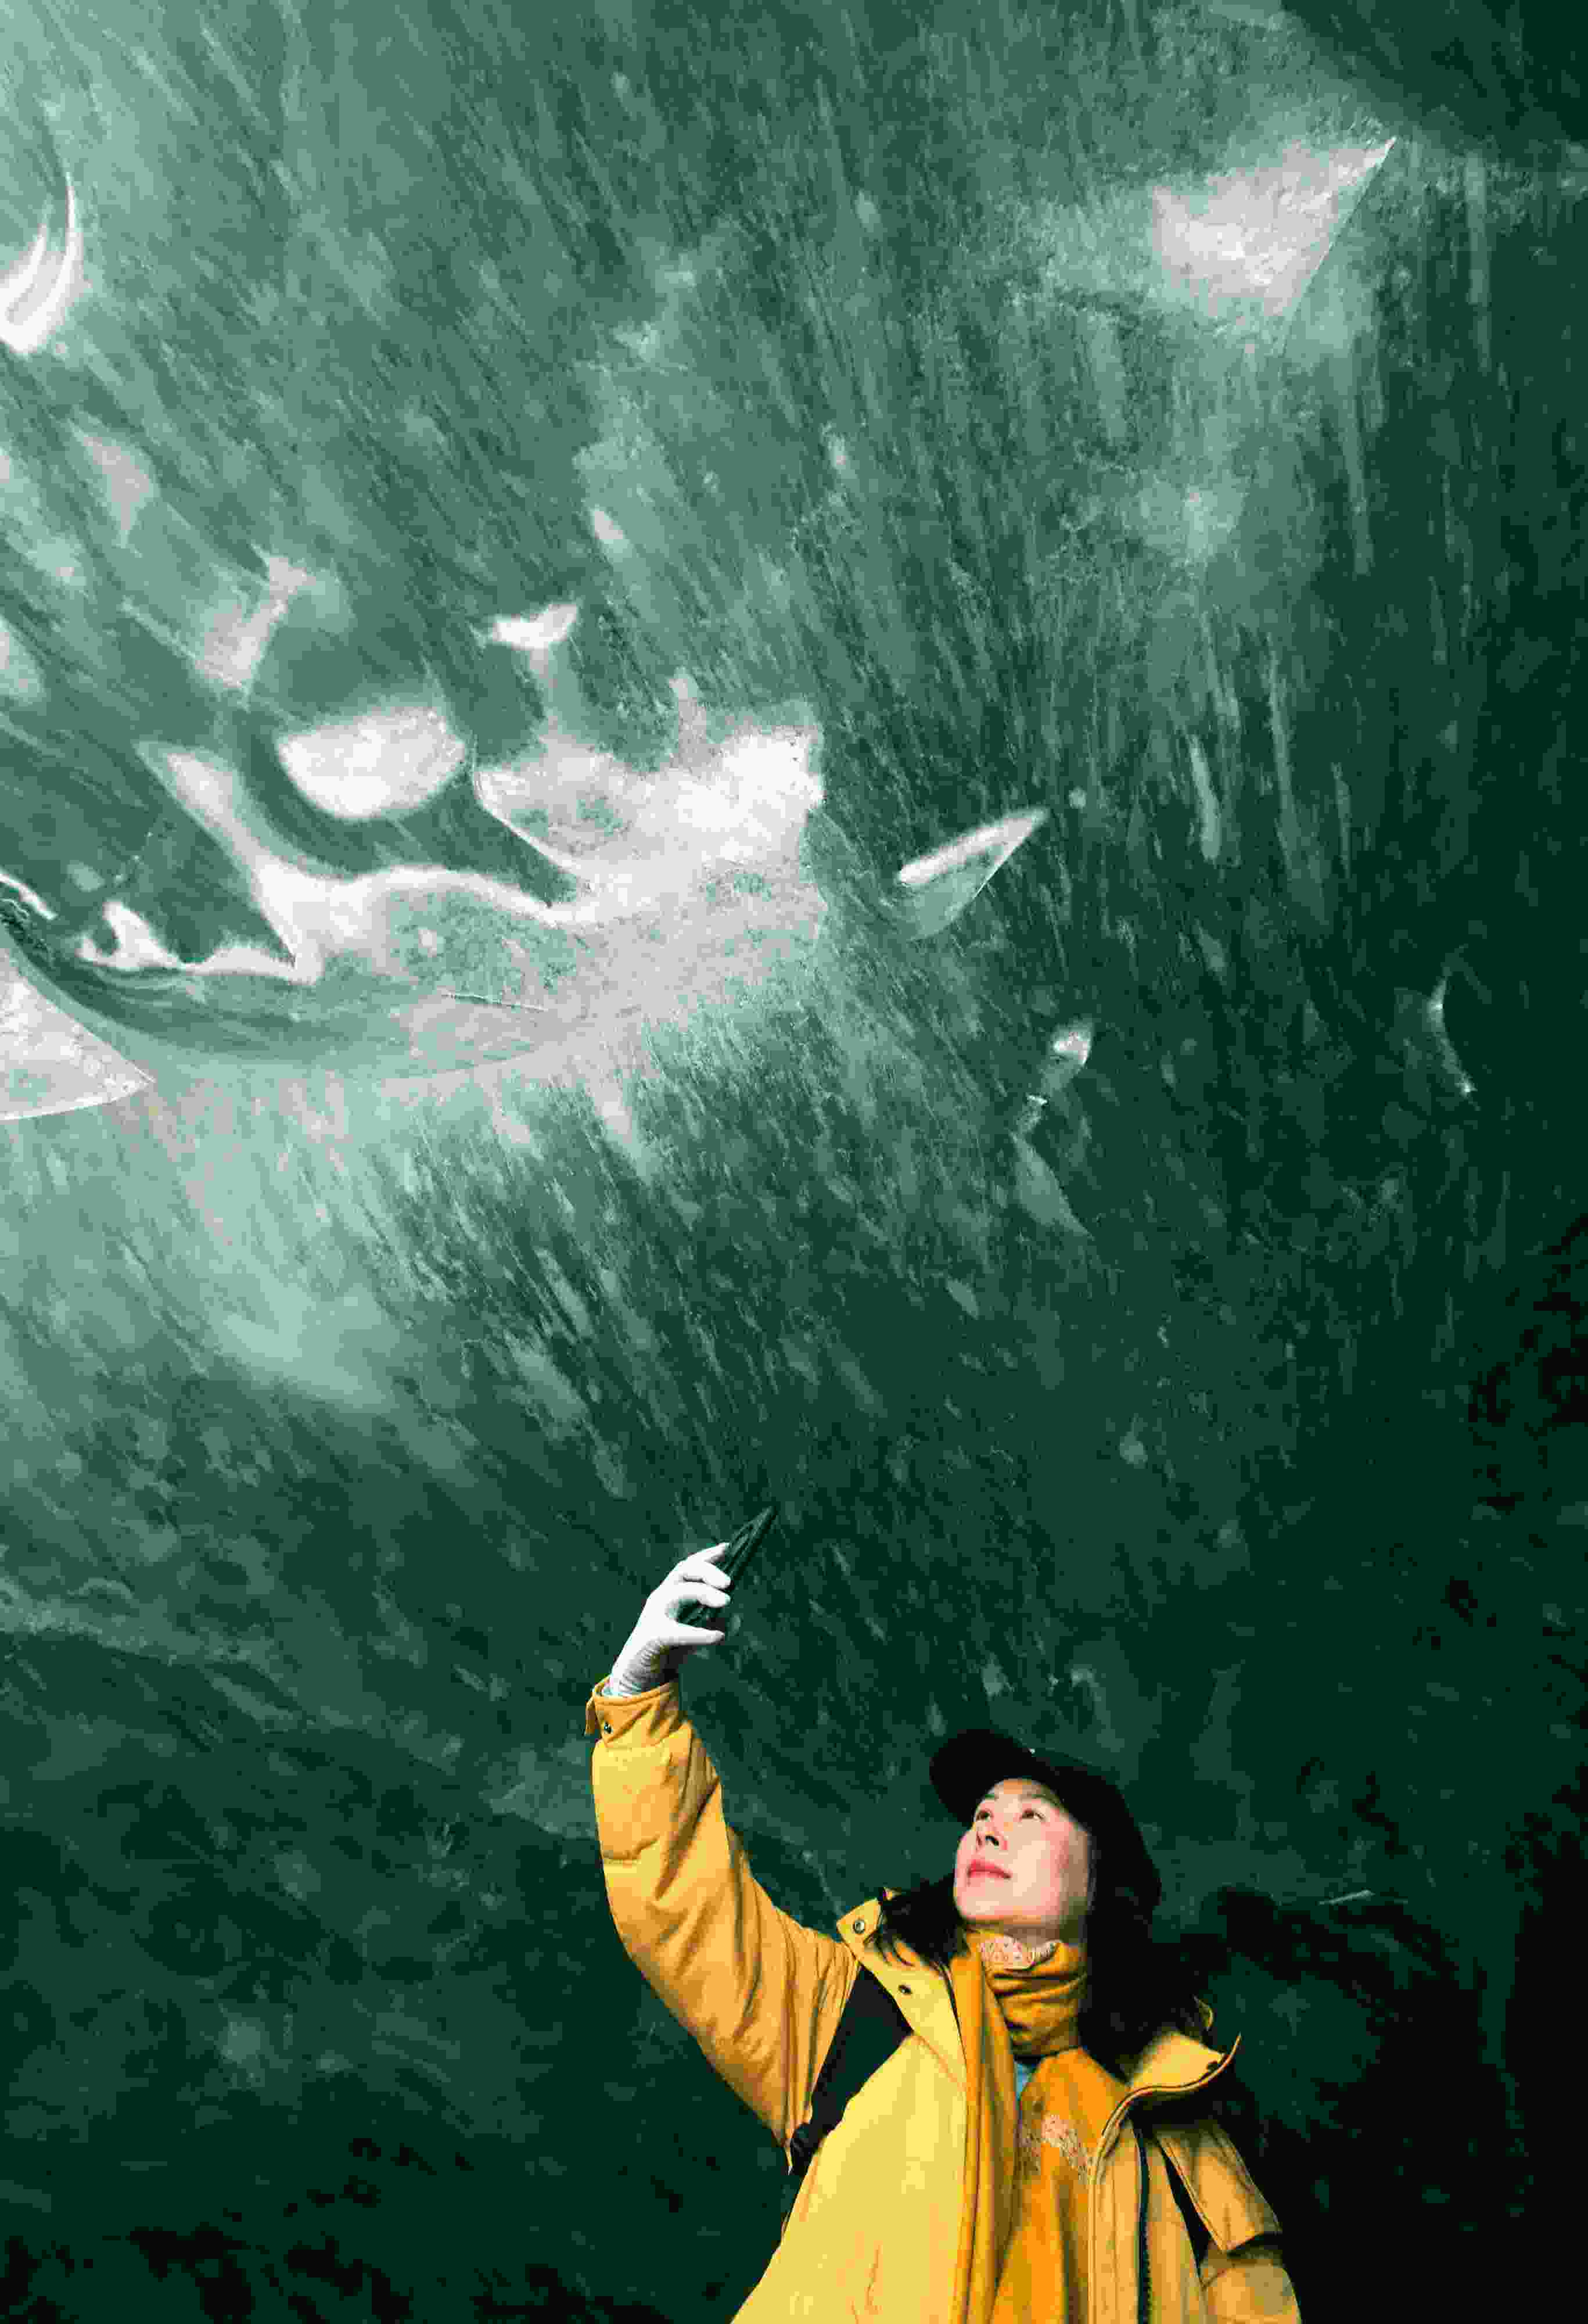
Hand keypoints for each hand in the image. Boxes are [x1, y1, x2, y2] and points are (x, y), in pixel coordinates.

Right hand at [606, 1543, 733, 1695]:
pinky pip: (678, 1630)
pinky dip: (699, 1632)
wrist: (638, 1673)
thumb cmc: (669, 1649)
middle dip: (707, 1571)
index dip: (707, 1555)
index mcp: (670, 1592)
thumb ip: (711, 1624)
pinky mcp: (653, 1636)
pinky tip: (717, 1637)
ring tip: (727, 1602)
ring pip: (678, 1593)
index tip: (727, 1547)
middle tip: (729, 1583)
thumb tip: (734, 1619)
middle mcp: (661, 1597)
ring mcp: (654, 1615)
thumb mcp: (695, 1634)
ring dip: (704, 1593)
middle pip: (683, 1571)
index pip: (688, 1566)